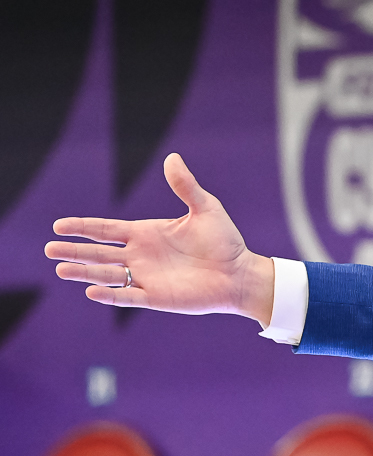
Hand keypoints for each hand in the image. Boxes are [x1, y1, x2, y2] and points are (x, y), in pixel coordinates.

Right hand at [45, 153, 274, 324]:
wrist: (240, 273)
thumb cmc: (225, 241)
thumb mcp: (205, 208)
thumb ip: (185, 186)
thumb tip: (172, 158)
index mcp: (147, 233)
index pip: (106, 230)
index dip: (82, 228)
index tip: (58, 226)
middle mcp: (141, 256)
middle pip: (99, 253)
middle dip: (75, 251)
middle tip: (49, 249)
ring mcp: (147, 277)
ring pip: (107, 275)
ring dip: (85, 273)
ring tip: (61, 269)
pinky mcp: (157, 297)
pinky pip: (128, 296)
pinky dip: (111, 294)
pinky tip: (92, 291)